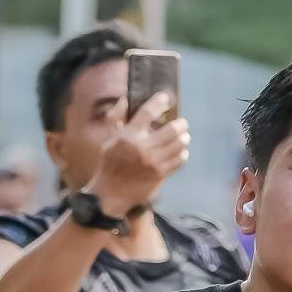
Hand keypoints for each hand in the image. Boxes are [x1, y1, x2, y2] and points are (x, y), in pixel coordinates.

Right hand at [93, 99, 190, 217]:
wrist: (112, 193)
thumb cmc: (110, 163)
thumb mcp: (108, 138)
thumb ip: (115, 117)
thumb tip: (126, 99)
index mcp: (128, 135)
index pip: (147, 112)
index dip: (159, 102)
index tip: (165, 99)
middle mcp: (142, 147)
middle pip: (171, 129)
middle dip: (180, 124)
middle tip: (182, 123)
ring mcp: (153, 161)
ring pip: (179, 144)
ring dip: (184, 138)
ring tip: (184, 137)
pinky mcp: (160, 174)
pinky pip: (180, 160)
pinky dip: (183, 154)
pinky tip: (180, 152)